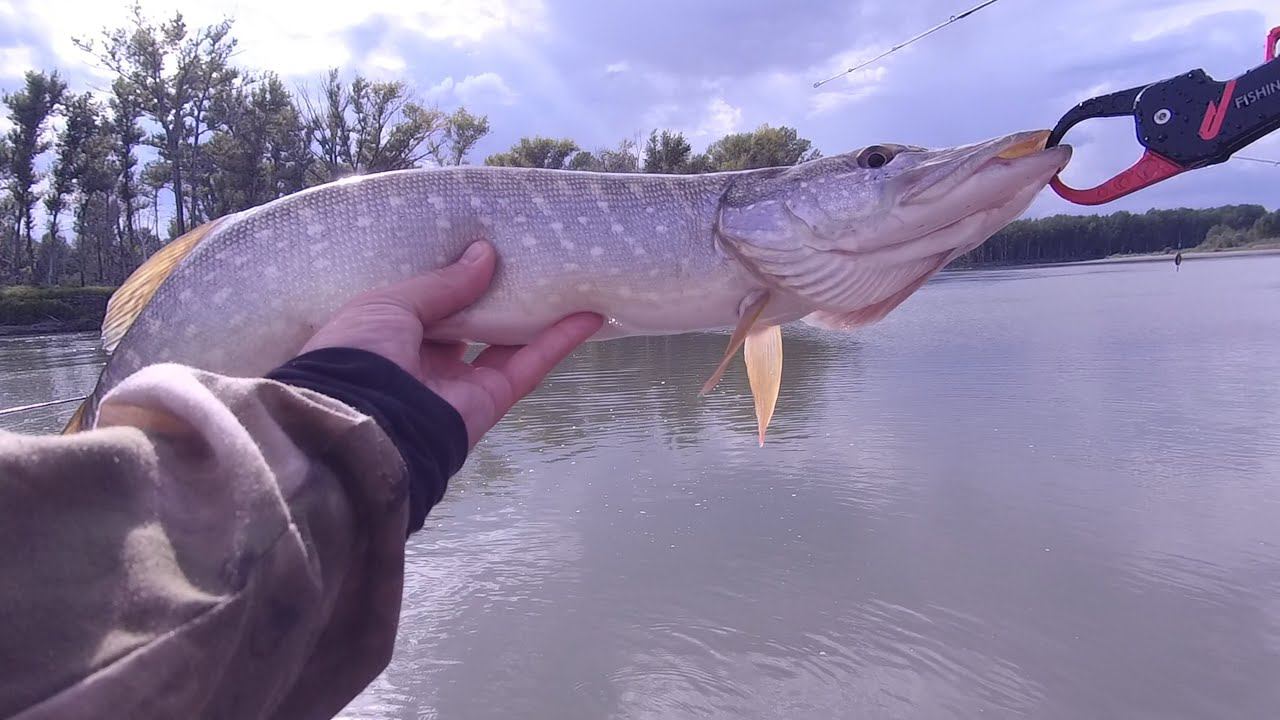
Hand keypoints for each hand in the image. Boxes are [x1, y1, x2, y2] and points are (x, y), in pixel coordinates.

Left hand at [300, 241, 602, 447]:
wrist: (364, 426)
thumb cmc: (360, 356)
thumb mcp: (388, 303)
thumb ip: (441, 283)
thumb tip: (485, 254)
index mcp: (387, 334)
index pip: (427, 300)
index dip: (453, 275)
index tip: (481, 243)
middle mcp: (424, 359)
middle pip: (472, 320)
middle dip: (498, 290)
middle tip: (527, 252)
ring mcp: (460, 382)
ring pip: (506, 342)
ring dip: (537, 313)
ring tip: (567, 277)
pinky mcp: (490, 400)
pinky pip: (528, 366)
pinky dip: (559, 342)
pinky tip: (589, 315)